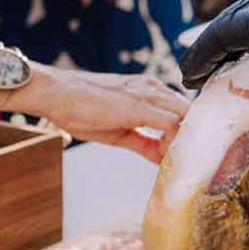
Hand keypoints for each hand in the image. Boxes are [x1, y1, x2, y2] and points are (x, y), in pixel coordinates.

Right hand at [25, 66, 189, 163]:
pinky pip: (172, 123)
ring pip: (187, 115)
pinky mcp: (140, 106)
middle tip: (181, 160)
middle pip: (191, 112)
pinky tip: (165, 156)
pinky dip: (174, 141)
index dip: (186, 134)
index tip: (179, 154)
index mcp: (149, 91)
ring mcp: (148, 95)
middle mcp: (153, 89)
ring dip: (184, 140)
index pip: (184, 111)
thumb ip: (144, 142)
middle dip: (190, 138)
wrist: (57, 94)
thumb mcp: (119, 130)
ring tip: (172, 159)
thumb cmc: (80, 108)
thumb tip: (161, 157)